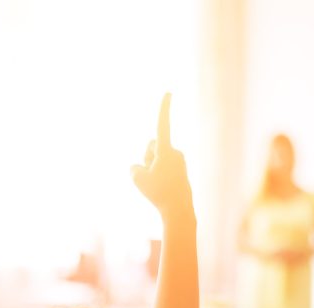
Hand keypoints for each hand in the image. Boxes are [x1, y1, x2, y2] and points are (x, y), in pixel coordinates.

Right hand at [131, 93, 193, 220]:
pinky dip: (158, 178)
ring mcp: (178, 162)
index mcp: (166, 150)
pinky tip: (164, 189)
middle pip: (151, 148)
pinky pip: (160, 170)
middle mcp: (175, 152)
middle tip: (154, 178)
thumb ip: (134, 167)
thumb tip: (141, 166)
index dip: (164, 108)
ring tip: (159, 185)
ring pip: (155, 160)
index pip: (162, 125)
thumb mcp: (137, 178)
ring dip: (152, 169)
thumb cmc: (159, 193)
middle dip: (147, 158)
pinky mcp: (179, 171)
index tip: (169, 92)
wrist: (178, 210)